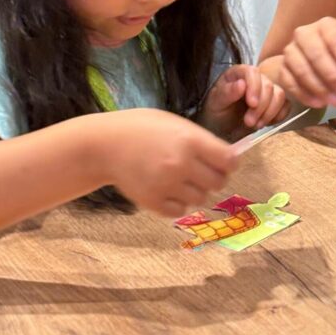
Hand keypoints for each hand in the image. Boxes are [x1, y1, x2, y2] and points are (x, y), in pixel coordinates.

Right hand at [102, 109, 236, 217]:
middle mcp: (181, 164)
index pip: (229, 161)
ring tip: (180, 178)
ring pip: (200, 198)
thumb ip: (201, 140)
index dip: (229, 162)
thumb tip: (229, 158)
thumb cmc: (143, 128)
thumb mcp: (176, 123)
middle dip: (215, 177)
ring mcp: (167, 185)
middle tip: (202, 171)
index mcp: (190, 140)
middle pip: (218, 182)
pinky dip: (178, 203)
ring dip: (196, 190)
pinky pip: (181, 210)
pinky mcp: (153, 202)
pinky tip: (168, 189)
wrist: (106, 145)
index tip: (224, 161)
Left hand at [199, 65, 288, 140]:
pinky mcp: (275, 103)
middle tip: (249, 122)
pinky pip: (286, 106)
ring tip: (256, 125)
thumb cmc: (216, 113)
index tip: (252, 104)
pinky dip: (278, 116)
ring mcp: (266, 90)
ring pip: (279, 95)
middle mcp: (254, 79)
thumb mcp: (216, 104)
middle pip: (268, 85)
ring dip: (270, 112)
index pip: (252, 72)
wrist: (222, 129)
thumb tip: (241, 84)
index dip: (255, 87)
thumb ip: (227, 93)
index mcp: (238, 73)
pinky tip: (266, 123)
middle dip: (261, 106)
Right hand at [278, 17, 335, 107]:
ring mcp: (290, 50)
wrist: (312, 57)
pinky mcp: (282, 67)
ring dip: (319, 87)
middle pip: (316, 53)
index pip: (335, 39)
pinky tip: (318, 103)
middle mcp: (304, 33)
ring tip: (335, 101)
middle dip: (332, 76)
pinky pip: (289, 81)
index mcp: (326, 25)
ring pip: (301, 68)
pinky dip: (304, 94)